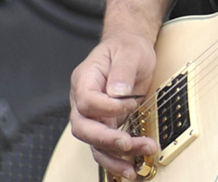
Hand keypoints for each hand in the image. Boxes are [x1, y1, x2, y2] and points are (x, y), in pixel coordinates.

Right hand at [68, 30, 158, 180]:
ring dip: (114, 156)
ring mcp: (93, 116)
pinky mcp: (106, 125)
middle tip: (127, 143)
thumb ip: (122, 71)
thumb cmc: (127, 48)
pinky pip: (105, 147)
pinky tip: (131, 169)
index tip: (129, 103)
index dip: (106, 107)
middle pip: (83, 127)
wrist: (130, 49)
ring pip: (94, 143)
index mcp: (85, 79)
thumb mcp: (129, 52)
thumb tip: (118, 92)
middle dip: (105, 139)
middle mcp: (83, 101)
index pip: (86, 100)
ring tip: (134, 167)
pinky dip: (117, 159)